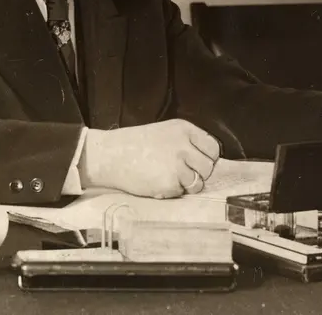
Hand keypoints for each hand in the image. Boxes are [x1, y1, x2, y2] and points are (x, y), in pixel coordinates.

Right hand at [78, 119, 219, 198]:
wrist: (109, 155)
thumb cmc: (133, 144)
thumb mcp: (163, 132)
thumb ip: (185, 142)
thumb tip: (206, 160)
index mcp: (183, 129)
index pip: (212, 147)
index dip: (206, 158)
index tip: (196, 162)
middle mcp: (183, 145)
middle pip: (208, 166)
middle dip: (198, 173)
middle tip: (180, 172)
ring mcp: (177, 165)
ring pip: (198, 182)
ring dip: (186, 184)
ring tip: (167, 177)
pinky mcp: (170, 183)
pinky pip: (180, 192)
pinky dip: (171, 191)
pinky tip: (156, 182)